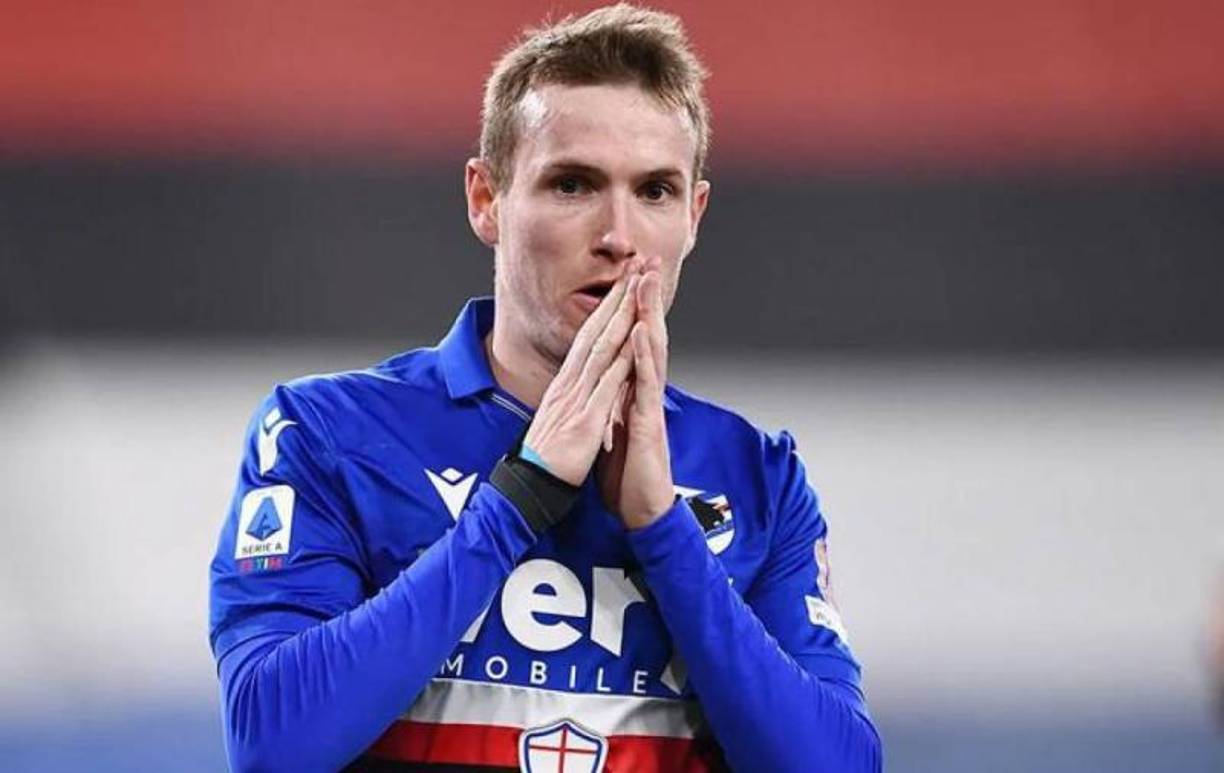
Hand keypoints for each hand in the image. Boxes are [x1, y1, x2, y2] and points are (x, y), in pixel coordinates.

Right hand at [522, 262, 641, 485]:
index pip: (588, 338)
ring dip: (622, 318)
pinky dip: (622, 363)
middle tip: (635, 268)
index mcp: (565, 385)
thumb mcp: (557, 420)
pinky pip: (607, 387)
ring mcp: (576, 400)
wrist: (528, 489)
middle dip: (617, 298)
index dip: (607, 308)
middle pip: (596, 333)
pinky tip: (636, 344)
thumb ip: (568, 399)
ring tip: (638, 290)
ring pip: (602, 350)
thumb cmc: (545, 461)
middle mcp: (569, 384)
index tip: (624, 283)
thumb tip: (574, 387)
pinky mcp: (585, 420)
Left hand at [597, 267, 673, 528]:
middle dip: (645, 298)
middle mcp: (644, 392)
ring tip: (646, 282)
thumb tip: (608, 381)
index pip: (632, 341)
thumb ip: (614, 401)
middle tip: (646, 260)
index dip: (630, 309)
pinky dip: (644, 357)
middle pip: (647, 336)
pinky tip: (642, 332)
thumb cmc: (628, 473)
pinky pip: (646, 385)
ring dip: (649, 315)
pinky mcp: (649, 424)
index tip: (628, 275)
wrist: (640, 512)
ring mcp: (649, 406)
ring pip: (652, 352)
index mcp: (631, 391)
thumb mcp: (614, 427)